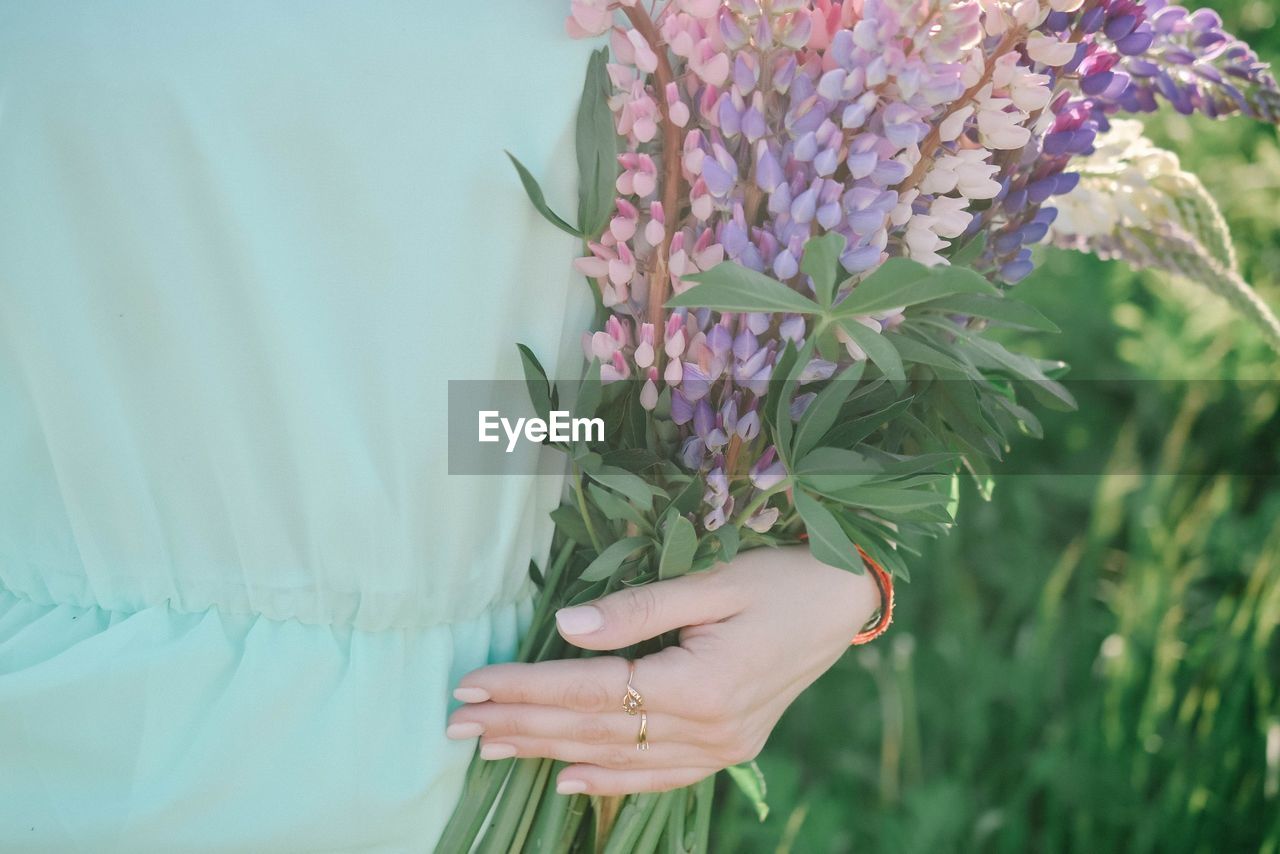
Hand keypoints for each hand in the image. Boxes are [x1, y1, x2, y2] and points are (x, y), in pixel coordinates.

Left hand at [446, 545, 879, 795]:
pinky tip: (569, 780)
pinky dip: (611, 780)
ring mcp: (723, 746)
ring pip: (618, 756)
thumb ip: (638, 609)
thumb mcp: (712, 581)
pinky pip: (661, 775)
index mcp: (699, 683)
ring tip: (490, 748)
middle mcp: (708, 728)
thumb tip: (567, 627)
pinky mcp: (732, 747)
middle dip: (520, 723)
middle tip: (456, 723)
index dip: (526, 687)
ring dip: (549, 751)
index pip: (589, 689)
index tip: (471, 684)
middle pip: (593, 729)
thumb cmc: (782, 575)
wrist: (848, 598)